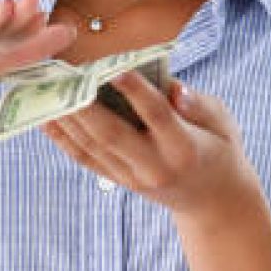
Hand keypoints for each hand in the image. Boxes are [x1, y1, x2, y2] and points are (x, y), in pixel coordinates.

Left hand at [40, 71, 259, 218]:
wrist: (214, 202)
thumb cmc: (219, 148)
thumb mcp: (224, 123)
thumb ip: (199, 105)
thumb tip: (174, 88)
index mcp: (185, 148)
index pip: (157, 116)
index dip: (138, 92)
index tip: (118, 68)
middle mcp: (154, 166)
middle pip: (114, 135)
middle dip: (86, 106)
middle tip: (66, 77)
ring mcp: (133, 178)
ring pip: (93, 147)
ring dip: (67, 119)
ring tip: (48, 90)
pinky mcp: (119, 181)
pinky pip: (85, 159)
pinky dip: (63, 137)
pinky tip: (46, 116)